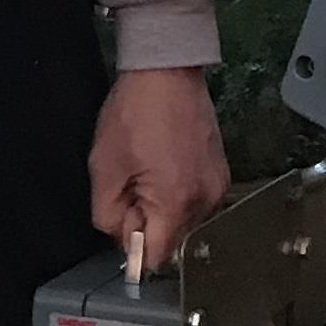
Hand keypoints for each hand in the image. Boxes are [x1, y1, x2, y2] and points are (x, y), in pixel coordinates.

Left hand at [89, 67, 230, 272]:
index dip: (132, 243)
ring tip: (150, 167)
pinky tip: (166, 161)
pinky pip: (194, 200)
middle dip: (147, 222)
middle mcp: (207, 201)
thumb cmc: (133, 115)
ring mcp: (219, 186)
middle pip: (171, 239)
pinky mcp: (222, 172)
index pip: (155, 256)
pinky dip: (177, 192)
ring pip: (183, 220)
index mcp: (177, 203)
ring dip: (162, 207)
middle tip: (132, 181)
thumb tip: (123, 239)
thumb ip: (108, 217)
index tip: (122, 212)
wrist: (167, 69)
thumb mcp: (104, 168)